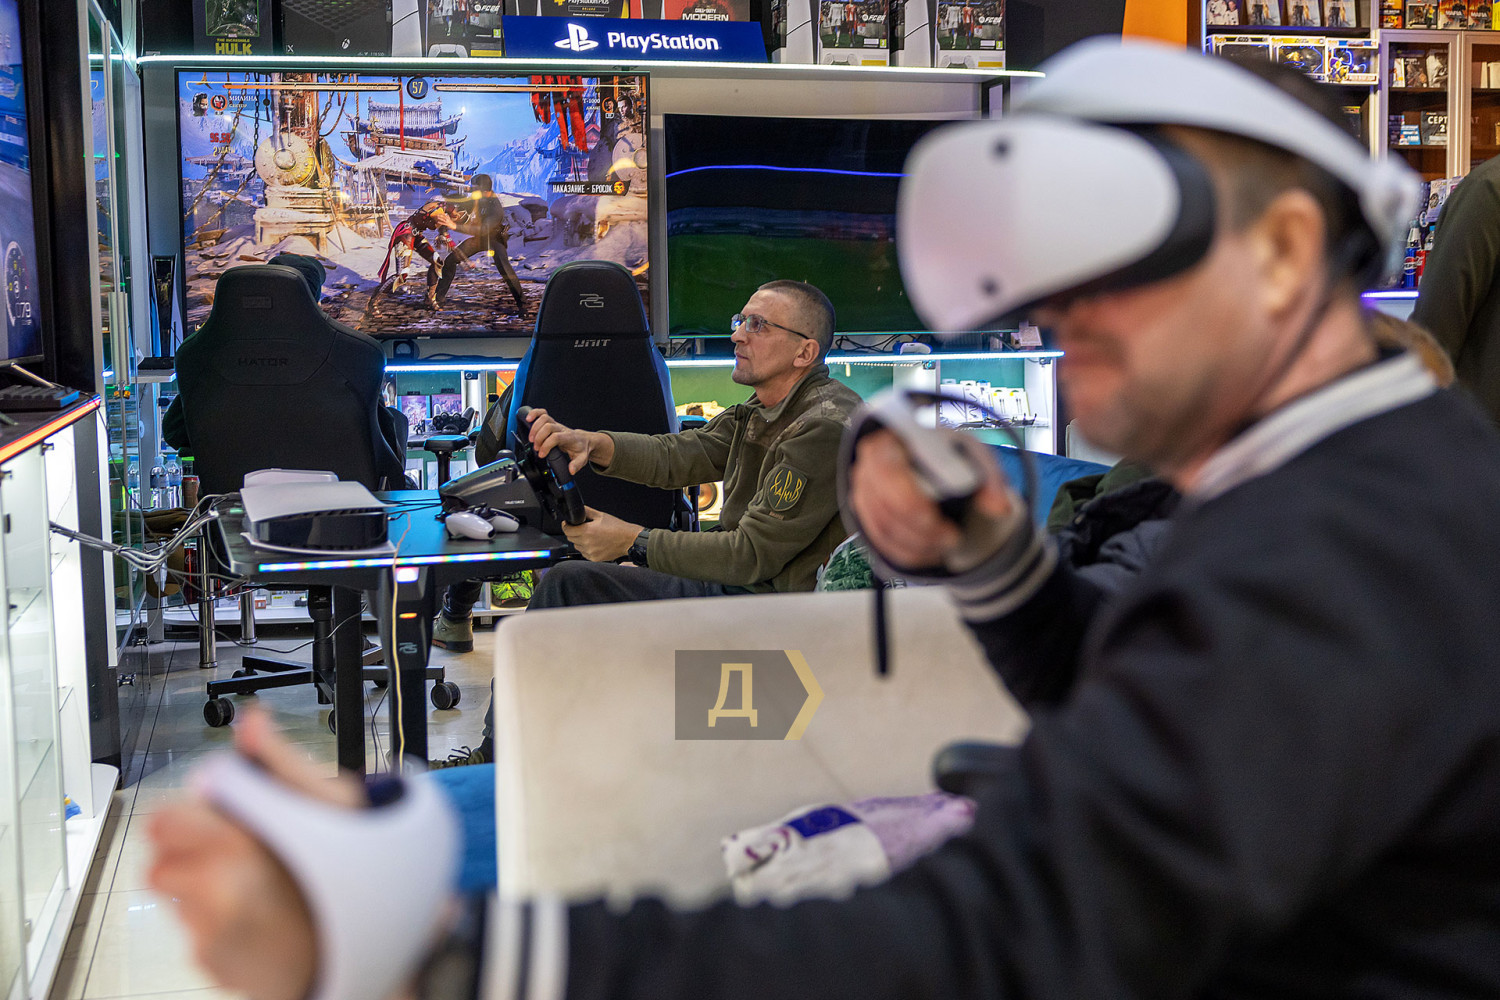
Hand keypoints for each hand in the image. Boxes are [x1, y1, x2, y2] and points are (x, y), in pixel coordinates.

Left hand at [146, 710, 365, 999]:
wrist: (368, 938)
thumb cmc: (349, 869)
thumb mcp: (326, 801)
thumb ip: (276, 760)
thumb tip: (251, 720)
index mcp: (242, 840)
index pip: (167, 820)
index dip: (195, 813)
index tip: (225, 816)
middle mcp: (220, 888)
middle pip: (159, 858)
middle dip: (185, 848)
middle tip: (226, 847)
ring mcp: (213, 929)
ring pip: (173, 894)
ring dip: (197, 884)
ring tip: (246, 881)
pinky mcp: (212, 961)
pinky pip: (190, 930)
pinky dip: (213, 922)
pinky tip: (252, 913)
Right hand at [523, 407, 610, 473]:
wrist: (583, 440)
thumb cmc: (580, 449)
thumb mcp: (582, 458)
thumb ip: (577, 464)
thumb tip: (571, 470)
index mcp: (569, 437)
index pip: (556, 437)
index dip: (546, 445)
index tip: (542, 454)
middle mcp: (562, 429)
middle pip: (548, 427)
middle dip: (539, 438)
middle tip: (536, 448)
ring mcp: (556, 424)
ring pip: (544, 418)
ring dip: (534, 428)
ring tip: (531, 439)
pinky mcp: (551, 422)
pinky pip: (542, 413)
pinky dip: (534, 414)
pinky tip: (528, 419)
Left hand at [562, 505, 640, 561]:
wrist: (629, 540)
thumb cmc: (617, 528)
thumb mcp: (601, 516)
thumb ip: (586, 511)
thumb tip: (578, 510)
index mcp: (586, 531)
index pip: (567, 530)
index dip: (566, 525)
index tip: (567, 524)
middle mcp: (586, 543)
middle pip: (570, 538)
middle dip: (573, 532)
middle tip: (581, 528)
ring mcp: (590, 552)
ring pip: (577, 546)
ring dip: (579, 541)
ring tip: (590, 536)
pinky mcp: (594, 558)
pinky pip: (584, 553)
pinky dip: (586, 548)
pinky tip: (595, 543)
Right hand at [848, 429, 1016, 572]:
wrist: (934, 466)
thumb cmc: (950, 456)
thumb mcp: (975, 458)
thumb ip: (990, 481)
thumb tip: (999, 507)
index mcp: (890, 442)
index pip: (887, 474)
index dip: (910, 504)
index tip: (938, 522)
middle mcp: (868, 468)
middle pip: (884, 510)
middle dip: (922, 534)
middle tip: (952, 538)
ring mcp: (863, 495)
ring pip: (884, 532)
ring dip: (919, 545)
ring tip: (946, 542)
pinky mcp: (866, 517)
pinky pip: (881, 545)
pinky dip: (910, 554)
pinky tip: (932, 549)